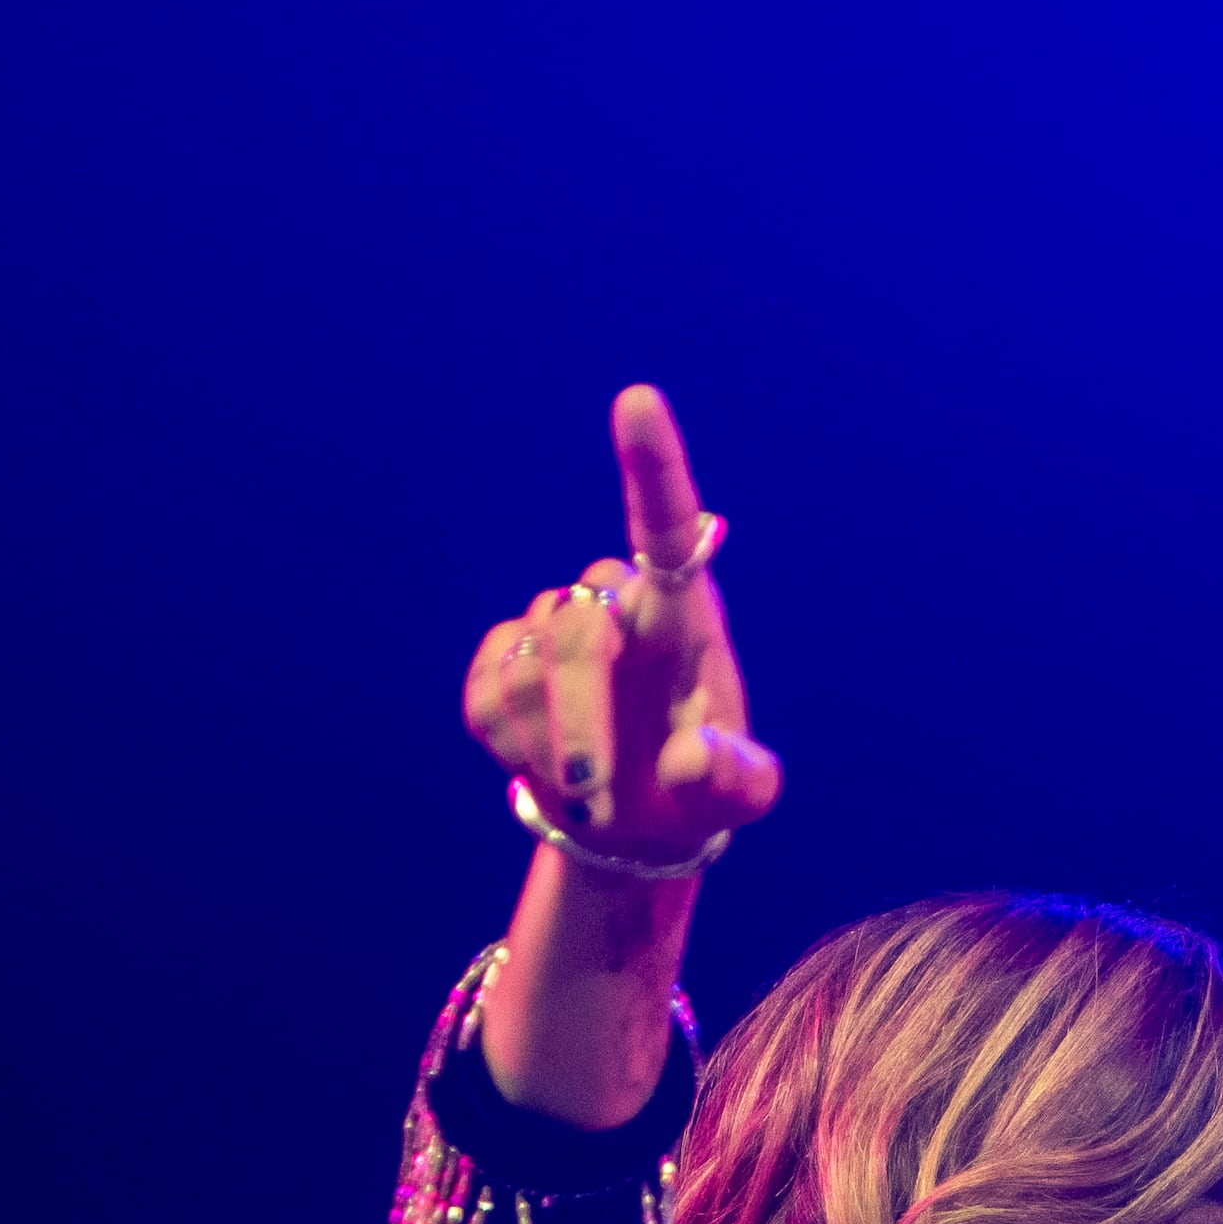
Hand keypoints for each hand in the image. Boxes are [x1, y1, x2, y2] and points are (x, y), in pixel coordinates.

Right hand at [460, 383, 782, 860]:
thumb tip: (696, 758)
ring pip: (525, 671)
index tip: (637, 401)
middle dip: (582, 722)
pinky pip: (486, 698)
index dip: (652, 466)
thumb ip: (735, 781)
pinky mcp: (499, 659)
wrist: (634, 821)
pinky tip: (549, 762)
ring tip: (593, 791)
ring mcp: (549, 625)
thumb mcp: (737, 795)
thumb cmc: (700, 787)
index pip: (665, 525)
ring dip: (554, 749)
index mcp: (680, 610)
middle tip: (598, 798)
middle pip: (577, 633)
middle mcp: (613, 600)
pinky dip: (516, 749)